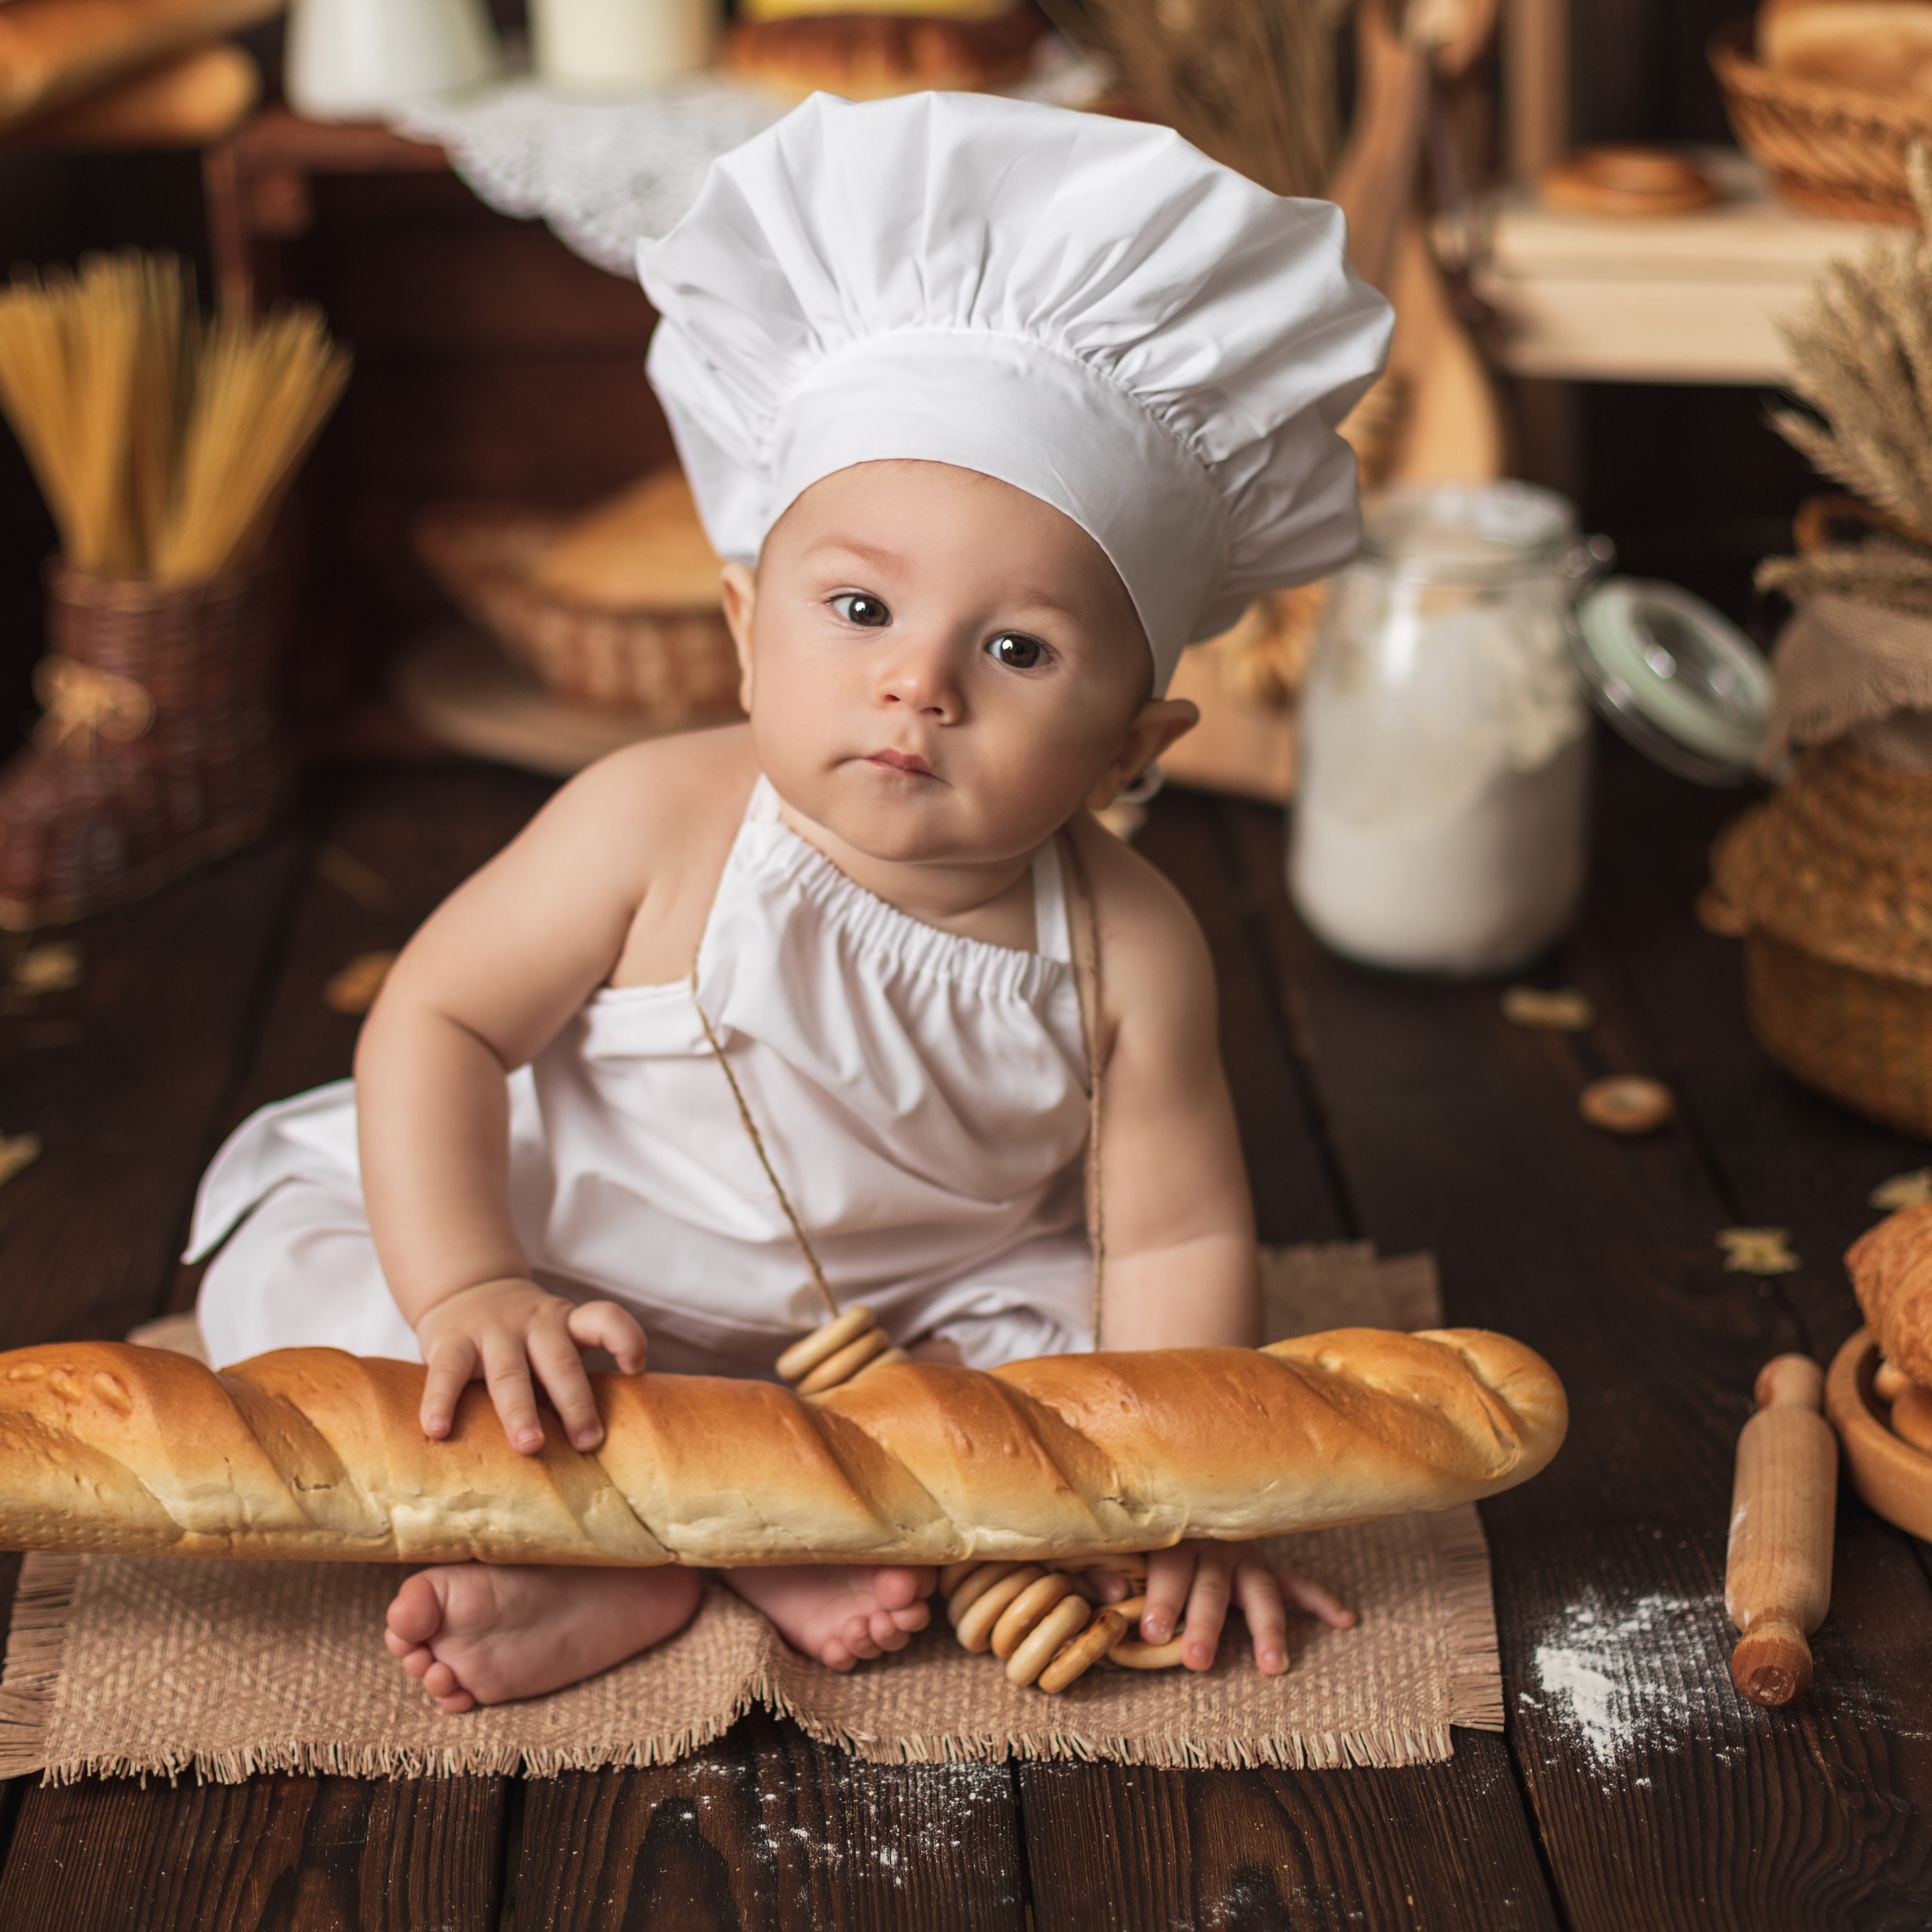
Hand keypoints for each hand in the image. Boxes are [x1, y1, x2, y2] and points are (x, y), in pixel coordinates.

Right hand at [413, 1278, 646, 1455]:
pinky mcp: (451, 1341)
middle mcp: (535, 1324)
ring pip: (509, 1372)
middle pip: (560, 1361)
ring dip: (520, 1410)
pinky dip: (442, 1401)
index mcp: (567, 1324)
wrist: (467, 1291)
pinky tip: (438, 1430)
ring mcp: (492, 1331)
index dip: (625, 1338)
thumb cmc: (521, 1339)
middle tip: (588, 1442)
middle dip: (576, 1403)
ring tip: (529, 1446)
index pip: (604, 1319)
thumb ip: (564, 1381)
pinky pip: (447, 1372)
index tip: (634, 1370)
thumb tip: (591, 1453)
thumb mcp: (551, 1344)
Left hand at [1100, 1540, 1354, 1675]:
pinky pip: (1294, 1579)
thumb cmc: (1133, 1523)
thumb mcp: (1108, 1537)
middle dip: (1205, 1623)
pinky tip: (1345, 1620)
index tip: (1154, 1631)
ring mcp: (1242, 1551)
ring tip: (1272, 1665)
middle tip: (1197, 1659)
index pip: (1167, 1567)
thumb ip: (1101, 1565)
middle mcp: (1211, 1541)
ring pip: (1258, 1589)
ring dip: (1266, 1627)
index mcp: (1171, 1533)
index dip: (1161, 1598)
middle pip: (1211, 1585)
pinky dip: (1319, 1599)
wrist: (1163, 1476)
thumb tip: (1111, 1593)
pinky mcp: (1263, 1560)